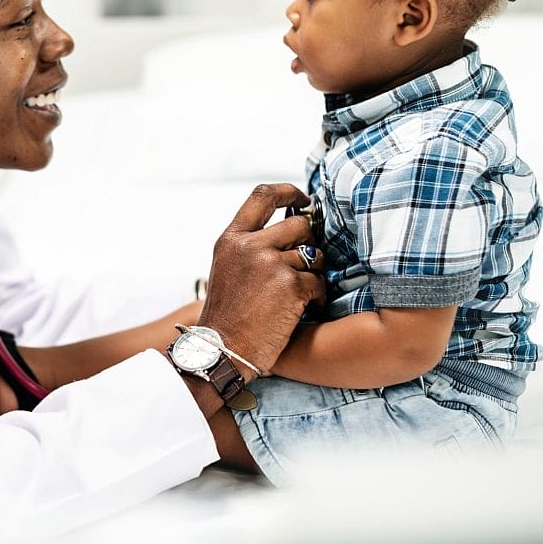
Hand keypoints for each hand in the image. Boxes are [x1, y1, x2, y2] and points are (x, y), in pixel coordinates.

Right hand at [198, 183, 324, 378]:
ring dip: (313, 274)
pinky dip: (316, 298)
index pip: (263, 195)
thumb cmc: (228, 315)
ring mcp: (271, 265)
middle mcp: (250, 246)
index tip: (303, 199)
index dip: (289, 192)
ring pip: (314, 255)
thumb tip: (294, 226)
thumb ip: (252, 245)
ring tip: (299, 294)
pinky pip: (319, 283)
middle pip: (299, 224)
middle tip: (305, 263)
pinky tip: (305, 310)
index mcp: (231, 239)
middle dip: (308, 243)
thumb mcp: (228, 268)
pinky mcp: (291, 286)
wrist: (223, 351)